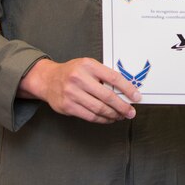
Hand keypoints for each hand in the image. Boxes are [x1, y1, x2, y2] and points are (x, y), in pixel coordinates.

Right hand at [18, 58, 140, 122]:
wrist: (48, 80)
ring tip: (121, 116)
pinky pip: (90, 116)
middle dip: (122, 106)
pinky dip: (102, 119)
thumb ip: (104, 76)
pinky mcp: (68, 106)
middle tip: (131, 112)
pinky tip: (109, 118)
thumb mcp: (88, 66)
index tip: (136, 96)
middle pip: (107, 96)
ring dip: (113, 115)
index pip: (113, 78)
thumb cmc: (72, 72)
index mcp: (88, 65)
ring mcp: (72, 93)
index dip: (127, 89)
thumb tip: (125, 90)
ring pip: (99, 108)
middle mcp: (79, 78)